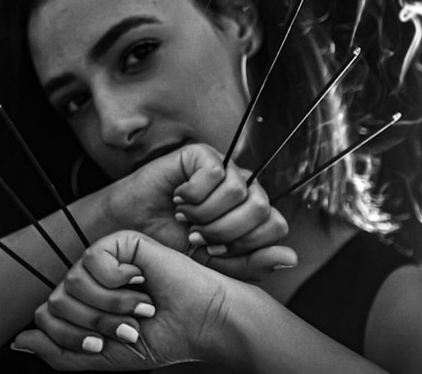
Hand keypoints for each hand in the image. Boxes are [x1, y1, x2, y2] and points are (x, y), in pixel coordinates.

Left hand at [12, 230, 243, 370]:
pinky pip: (93, 261)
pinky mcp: (122, 242)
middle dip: (95, 324)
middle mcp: (90, 280)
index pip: (47, 318)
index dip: (73, 337)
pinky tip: (141, 281)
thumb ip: (59, 353)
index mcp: (84, 304)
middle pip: (56, 302)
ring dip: (110, 306)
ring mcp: (105, 260)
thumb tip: (20, 340)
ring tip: (140, 306)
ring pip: (72, 283)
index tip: (107, 344)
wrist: (200, 324)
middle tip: (129, 326)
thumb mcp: (104, 359)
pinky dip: (118, 281)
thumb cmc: (161, 339)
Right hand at [105, 143, 294, 279]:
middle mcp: (242, 188)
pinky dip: (194, 195)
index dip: (246, 245)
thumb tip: (291, 256)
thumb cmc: (169, 245)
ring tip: (185, 218)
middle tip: (196, 236)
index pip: (276, 226)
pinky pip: (216, 174)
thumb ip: (252, 264)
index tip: (212, 251)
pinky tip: (178, 199)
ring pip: (240, 192)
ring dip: (207, 214)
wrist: (131, 231)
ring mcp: (223, 169)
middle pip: (263, 208)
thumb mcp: (214, 266)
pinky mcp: (201, 155)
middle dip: (226, 232)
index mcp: (250, 213)